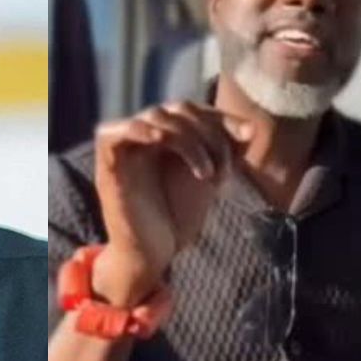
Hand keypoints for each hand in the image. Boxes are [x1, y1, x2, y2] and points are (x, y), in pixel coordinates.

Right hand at [91, 102, 247, 306]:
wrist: (154, 253)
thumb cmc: (177, 217)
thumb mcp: (211, 178)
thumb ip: (229, 151)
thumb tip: (252, 128)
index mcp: (167, 134)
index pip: (195, 108)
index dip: (221, 117)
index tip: (246, 137)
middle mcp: (145, 135)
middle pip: (179, 108)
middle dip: (210, 134)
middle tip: (223, 171)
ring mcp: (126, 147)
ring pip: (155, 115)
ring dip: (188, 139)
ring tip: (206, 174)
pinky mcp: (108, 163)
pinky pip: (112, 132)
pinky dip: (138, 129)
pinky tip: (161, 139)